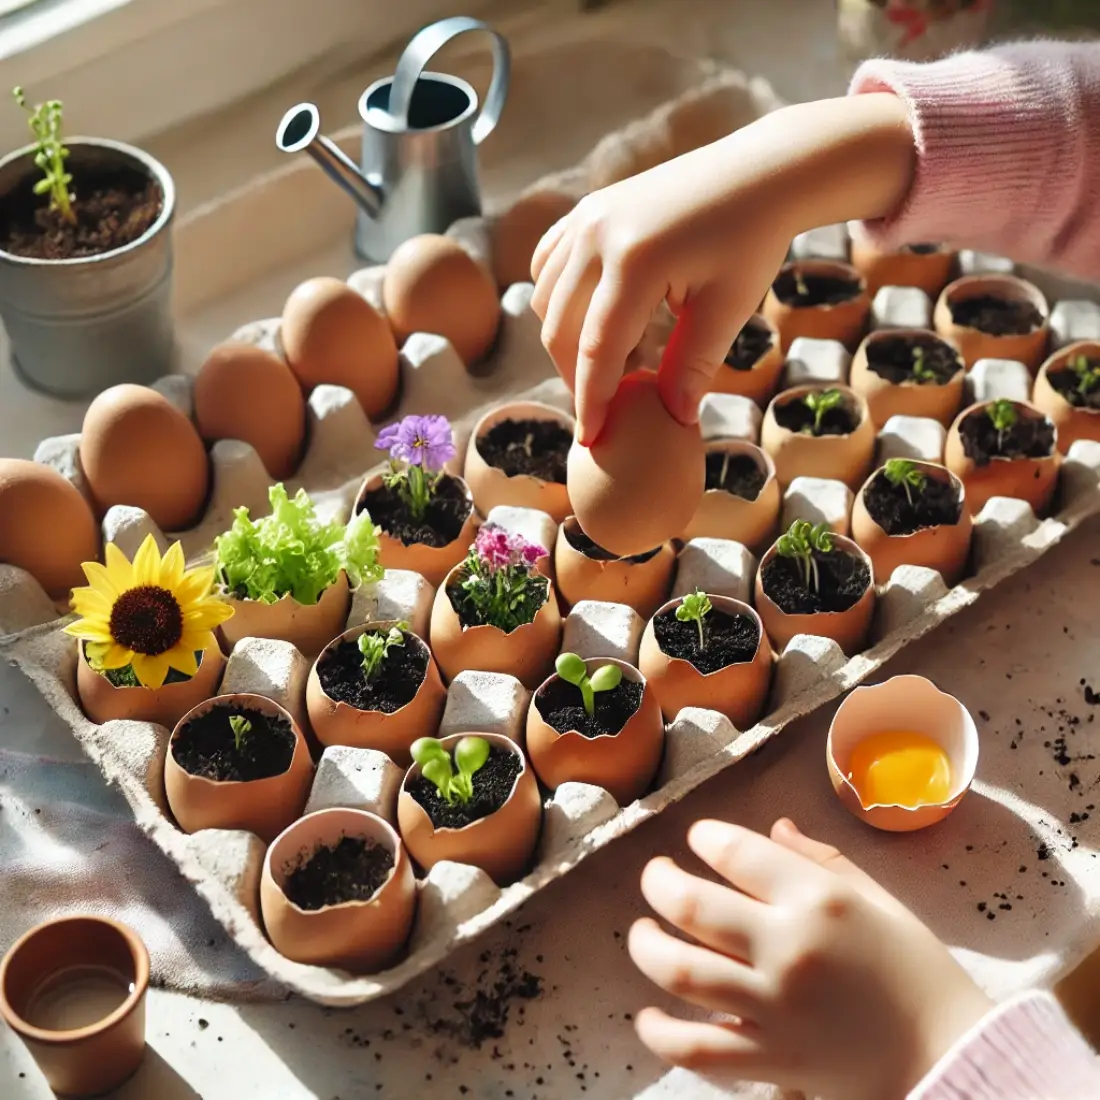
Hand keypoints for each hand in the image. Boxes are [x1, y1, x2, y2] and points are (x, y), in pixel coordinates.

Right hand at [529, 94, 914, 443]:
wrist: (757, 174)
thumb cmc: (751, 241)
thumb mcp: (726, 310)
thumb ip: (691, 368)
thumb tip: (672, 420)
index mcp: (634, 262)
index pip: (598, 350)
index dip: (591, 401)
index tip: (592, 439)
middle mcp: (597, 237)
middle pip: (561, 328)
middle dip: (577, 374)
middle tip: (609, 403)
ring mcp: (585, 218)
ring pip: (547, 300)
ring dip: (567, 340)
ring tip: (613, 361)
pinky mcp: (585, 210)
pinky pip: (548, 265)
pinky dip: (559, 299)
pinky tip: (592, 317)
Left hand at [628, 818, 992, 1099]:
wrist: (952, 1055)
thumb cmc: (917, 969)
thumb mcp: (878, 899)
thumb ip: (821, 859)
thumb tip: (772, 828)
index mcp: (819, 900)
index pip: (734, 852)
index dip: (704, 838)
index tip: (697, 840)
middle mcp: (789, 948)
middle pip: (691, 906)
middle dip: (658, 883)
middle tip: (656, 877)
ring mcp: (775, 1008)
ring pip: (681, 972)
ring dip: (646, 947)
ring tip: (642, 934)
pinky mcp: (771, 1060)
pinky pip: (697, 1049)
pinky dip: (661, 1034)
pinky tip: (648, 1015)